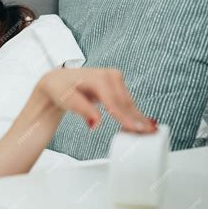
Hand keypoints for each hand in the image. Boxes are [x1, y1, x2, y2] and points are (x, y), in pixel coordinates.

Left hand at [38, 67, 156, 132]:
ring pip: (129, 103)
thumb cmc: (60, 89)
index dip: (125, 116)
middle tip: (149, 133)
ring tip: (149, 131)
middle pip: (125, 102)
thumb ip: (82, 110)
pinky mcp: (117, 86)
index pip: (114, 101)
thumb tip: (96, 122)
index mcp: (97, 77)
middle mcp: (109, 75)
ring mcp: (115, 79)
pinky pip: (127, 102)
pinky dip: (134, 114)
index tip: (134, 128)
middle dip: (137, 118)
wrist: (58, 82)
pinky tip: (141, 123)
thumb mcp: (66, 99)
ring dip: (138, 117)